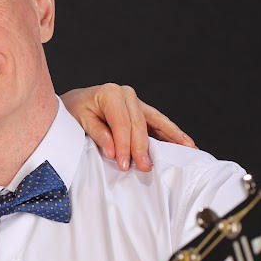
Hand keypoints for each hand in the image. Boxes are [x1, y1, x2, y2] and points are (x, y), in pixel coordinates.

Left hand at [61, 84, 195, 172]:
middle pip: (138, 125)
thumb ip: (97, 133)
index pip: (121, 124)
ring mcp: (136, 101)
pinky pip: (158, 122)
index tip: (125, 165)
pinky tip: (184, 142)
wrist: (72, 102)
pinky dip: (171, 132)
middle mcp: (126, 94)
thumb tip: (113, 150)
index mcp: (111, 93)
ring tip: (187, 150)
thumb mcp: (79, 121)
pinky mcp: (140, 110)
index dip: (124, 145)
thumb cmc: (73, 111)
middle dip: (142, 148)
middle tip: (145, 167)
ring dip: (170, 137)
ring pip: (154, 122)